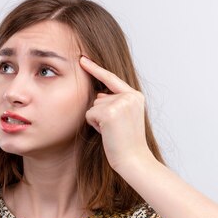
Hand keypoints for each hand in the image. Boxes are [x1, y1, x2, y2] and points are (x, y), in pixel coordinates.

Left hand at [79, 55, 154, 171]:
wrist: (133, 159)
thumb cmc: (126, 142)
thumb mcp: (124, 116)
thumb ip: (114, 102)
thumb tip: (99, 95)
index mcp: (135, 95)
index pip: (111, 78)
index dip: (95, 68)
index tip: (82, 59)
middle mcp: (129, 96)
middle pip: (99, 97)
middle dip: (100, 114)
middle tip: (115, 129)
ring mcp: (120, 103)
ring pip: (93, 106)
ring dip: (98, 121)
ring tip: (112, 132)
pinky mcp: (109, 112)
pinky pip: (90, 114)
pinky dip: (94, 125)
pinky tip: (107, 133)